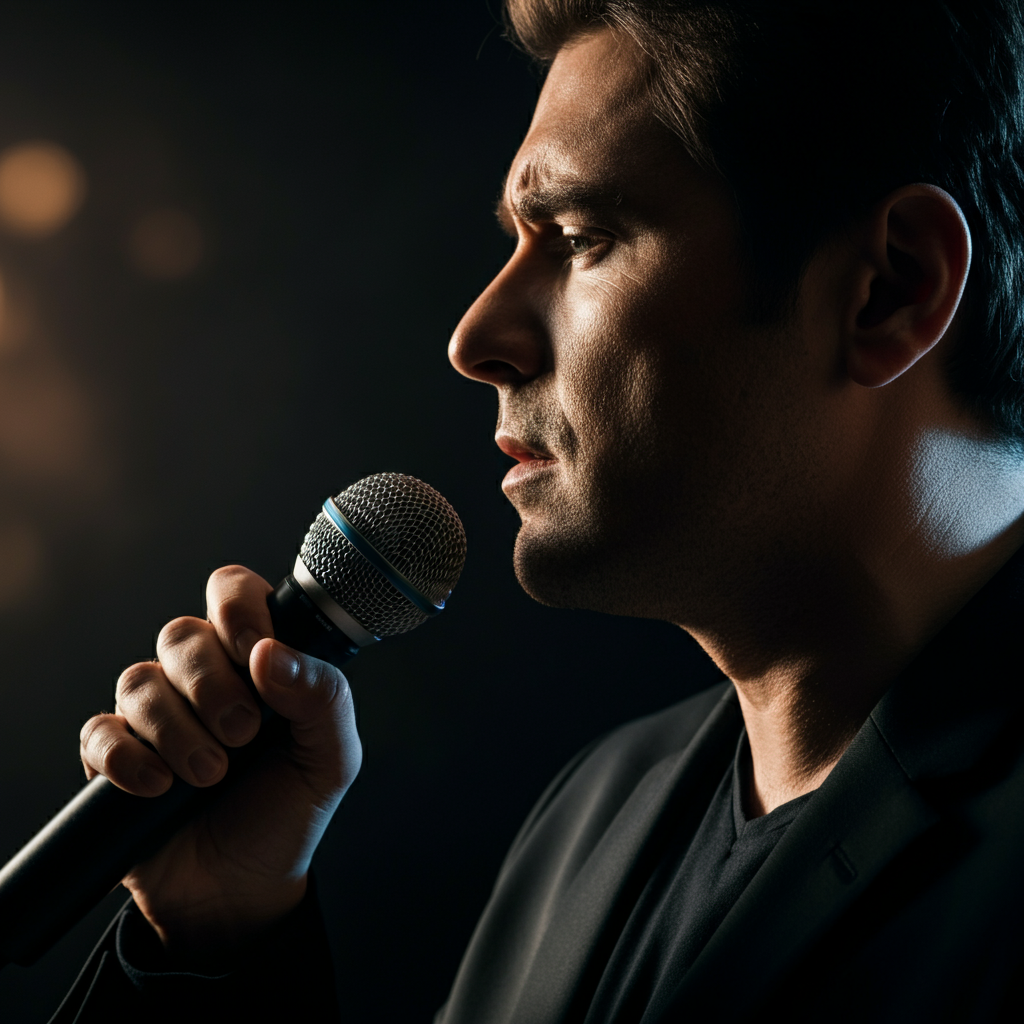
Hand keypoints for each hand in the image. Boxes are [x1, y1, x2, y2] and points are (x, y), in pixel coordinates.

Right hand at [78, 565, 361, 962]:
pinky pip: (100, 732)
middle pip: (181, 634)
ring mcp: (156, 714)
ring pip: (139, 680)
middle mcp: (203, 676)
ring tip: (211, 776)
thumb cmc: (289, 810)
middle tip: (243, 735)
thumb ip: (322, 696)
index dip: (237, 609)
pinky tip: (160, 789)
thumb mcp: (332, 757)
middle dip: (212, 685)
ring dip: (178, 731)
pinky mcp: (115, 756)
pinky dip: (128, 758)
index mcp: (257, 660)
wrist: (242, 890)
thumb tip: (271, 653)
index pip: (233, 591)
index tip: (254, 651)